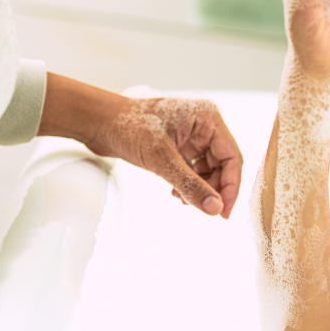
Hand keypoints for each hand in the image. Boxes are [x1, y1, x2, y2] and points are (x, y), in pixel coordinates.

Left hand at [96, 94, 242, 218]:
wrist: (97, 121)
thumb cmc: (127, 126)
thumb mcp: (161, 159)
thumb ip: (190, 185)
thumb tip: (215, 209)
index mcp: (207, 118)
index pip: (232, 157)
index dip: (231, 186)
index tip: (224, 212)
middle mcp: (204, 124)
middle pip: (223, 164)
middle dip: (213, 188)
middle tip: (204, 209)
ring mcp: (192, 134)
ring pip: (209, 169)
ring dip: (200, 188)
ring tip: (183, 199)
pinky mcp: (180, 144)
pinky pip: (195, 168)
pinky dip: (189, 182)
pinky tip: (176, 192)